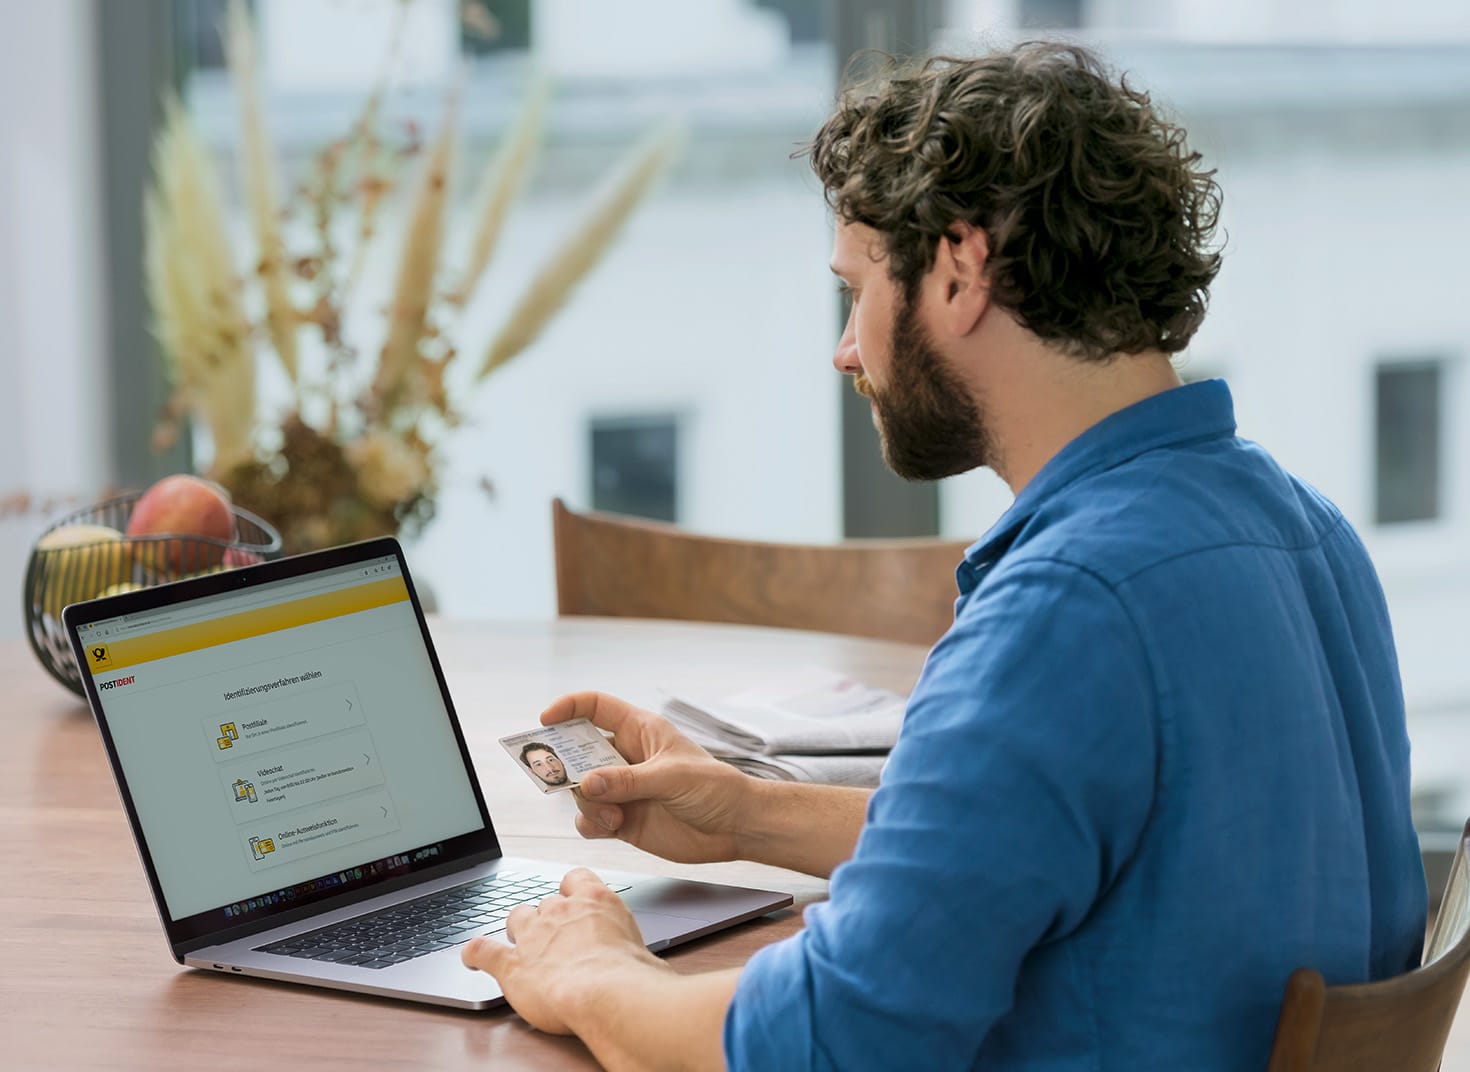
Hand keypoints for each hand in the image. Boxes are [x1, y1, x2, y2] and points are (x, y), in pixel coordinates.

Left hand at [460, 867, 663, 1033]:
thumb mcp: (642, 948)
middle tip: (555, 940)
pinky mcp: (511, 963)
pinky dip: (474, 953)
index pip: (577, 878)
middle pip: (545, 902)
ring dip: (518, 930)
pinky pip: (482, 950)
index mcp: (596, 900)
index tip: (573, 900)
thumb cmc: (632, 977)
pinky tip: (471, 956)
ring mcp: (533, 935)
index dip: (572, 890)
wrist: (608, 993)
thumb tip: (642, 964)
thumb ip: (629, 945)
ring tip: (523, 946)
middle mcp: (561, 910)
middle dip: (547, 918)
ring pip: (516, 918)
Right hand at [542, 692, 753, 863]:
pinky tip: (614, 826)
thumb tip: (587, 784)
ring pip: (581, 790)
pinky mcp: (624, 819)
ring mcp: (623, 789)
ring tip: (613, 815)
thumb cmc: (715, 788)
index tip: (544, 721)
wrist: (735, 827)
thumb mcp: (672, 777)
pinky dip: (593, 823)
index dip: (568, 708)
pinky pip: (591, 819)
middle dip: (565, 765)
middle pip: (578, 752)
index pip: (595, 708)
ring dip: (588, 803)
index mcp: (639, 731)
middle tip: (557, 778)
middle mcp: (626, 758)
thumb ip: (627, 780)